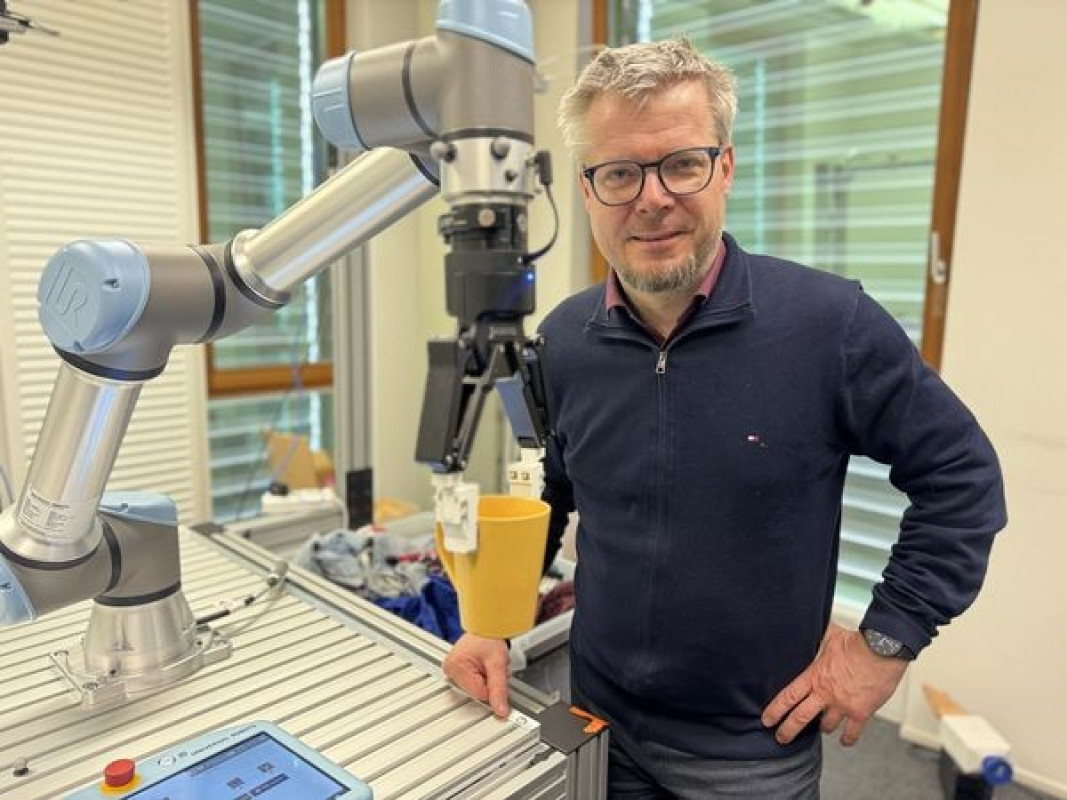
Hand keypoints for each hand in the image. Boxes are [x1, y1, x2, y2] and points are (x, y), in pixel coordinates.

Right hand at [441, 633, 510, 717]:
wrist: (487, 626)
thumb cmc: (489, 638)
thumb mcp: (497, 664)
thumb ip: (499, 689)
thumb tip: (500, 711)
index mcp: (455, 668)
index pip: (480, 695)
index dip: (493, 687)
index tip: (496, 674)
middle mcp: (450, 671)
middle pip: (477, 692)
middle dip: (490, 683)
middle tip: (492, 667)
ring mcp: (452, 671)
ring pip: (477, 689)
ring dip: (488, 681)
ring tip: (489, 665)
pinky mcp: (456, 671)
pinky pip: (474, 684)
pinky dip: (483, 678)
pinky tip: (484, 667)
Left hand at [761, 624, 908, 746]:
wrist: (884, 649)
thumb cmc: (858, 642)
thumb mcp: (830, 636)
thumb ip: (818, 639)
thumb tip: (810, 629)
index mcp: (815, 676)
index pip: (788, 696)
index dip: (775, 710)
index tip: (767, 720)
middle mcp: (826, 693)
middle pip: (800, 717)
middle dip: (788, 731)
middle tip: (781, 738)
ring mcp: (843, 705)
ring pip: (826, 726)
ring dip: (823, 728)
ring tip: (822, 728)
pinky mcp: (861, 712)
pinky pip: (852, 732)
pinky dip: (848, 739)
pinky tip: (845, 740)